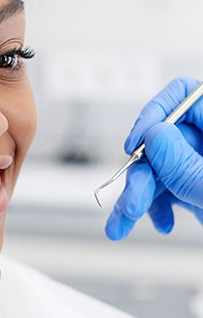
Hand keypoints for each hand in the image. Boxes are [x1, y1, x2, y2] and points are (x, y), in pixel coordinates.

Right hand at [106, 77, 202, 239]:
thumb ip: (184, 161)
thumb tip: (154, 135)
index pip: (184, 94)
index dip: (154, 113)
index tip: (135, 144)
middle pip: (162, 140)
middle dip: (139, 175)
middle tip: (129, 204)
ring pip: (160, 168)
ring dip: (138, 197)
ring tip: (124, 223)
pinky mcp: (200, 185)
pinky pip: (171, 187)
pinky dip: (158, 206)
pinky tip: (161, 221)